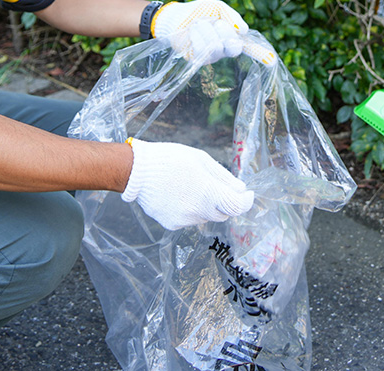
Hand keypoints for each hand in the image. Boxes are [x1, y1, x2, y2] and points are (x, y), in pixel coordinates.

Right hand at [121, 138, 254, 228]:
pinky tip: (176, 195)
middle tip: (213, 185)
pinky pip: (188, 219)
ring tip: (188, 186)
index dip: (246, 201)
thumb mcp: (202, 160)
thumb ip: (223, 177)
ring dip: (204, 205)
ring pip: (204, 216)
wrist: (137, 171)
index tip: (247, 195)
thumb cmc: (171, 159)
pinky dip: (188, 209)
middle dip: (223, 202)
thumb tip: (241, 190)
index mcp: (209, 193)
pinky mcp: (172, 224)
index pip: (237, 206)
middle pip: (222, 213)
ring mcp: (184, 220)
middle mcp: (198, 211)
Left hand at [152, 0, 247, 65]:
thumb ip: (232, 16)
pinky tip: (192, 31)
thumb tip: (243, 30)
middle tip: (217, 22)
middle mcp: (223, 49)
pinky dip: (197, 36)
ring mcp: (210, 56)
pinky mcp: (197, 59)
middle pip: (234, 48)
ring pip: (216, 48)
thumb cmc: (199, 11)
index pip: (246, 47)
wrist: (177, 15)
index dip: (255, 50)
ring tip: (199, 23)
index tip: (258, 47)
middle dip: (226, 32)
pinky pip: (202, 50)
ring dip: (207, 31)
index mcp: (231, 38)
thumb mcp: (218, 7)